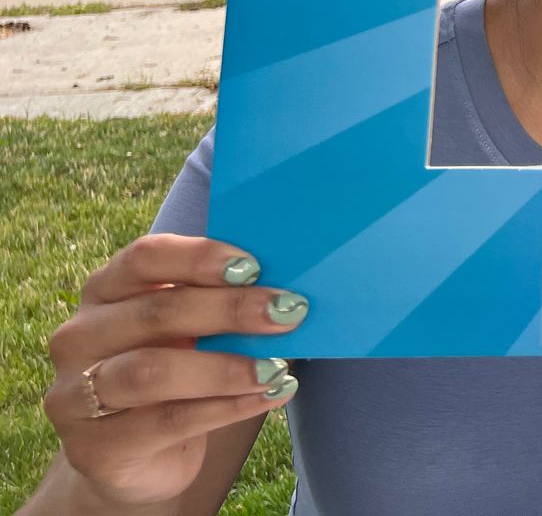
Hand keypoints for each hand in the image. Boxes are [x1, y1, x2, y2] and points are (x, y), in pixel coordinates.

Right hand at [43, 234, 305, 507]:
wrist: (139, 458)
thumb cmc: (176, 371)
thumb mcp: (191, 330)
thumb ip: (221, 301)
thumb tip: (289, 286)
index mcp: (105, 291)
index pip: (145, 258)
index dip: (199, 257)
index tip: (254, 266)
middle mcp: (81, 337)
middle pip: (156, 312)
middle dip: (229, 309)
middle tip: (286, 312)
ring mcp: (77, 395)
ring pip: (152, 371)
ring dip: (225, 367)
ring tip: (276, 367)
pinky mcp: (94, 447)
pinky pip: (167, 422)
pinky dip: (227, 407)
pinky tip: (269, 395)